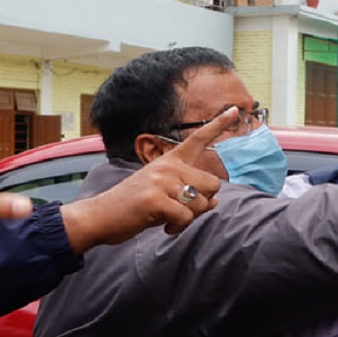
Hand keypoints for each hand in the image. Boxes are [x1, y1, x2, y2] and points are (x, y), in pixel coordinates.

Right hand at [60, 108, 236, 252]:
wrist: (102, 216)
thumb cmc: (137, 207)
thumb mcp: (166, 195)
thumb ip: (191, 194)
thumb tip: (215, 201)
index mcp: (170, 161)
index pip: (198, 140)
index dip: (218, 125)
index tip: (235, 110)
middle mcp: (167, 166)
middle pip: (213, 185)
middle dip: (203, 203)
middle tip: (179, 210)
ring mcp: (160, 180)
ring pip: (201, 204)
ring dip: (189, 218)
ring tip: (167, 217)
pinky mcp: (155, 198)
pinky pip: (186, 217)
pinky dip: (178, 227)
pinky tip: (164, 226)